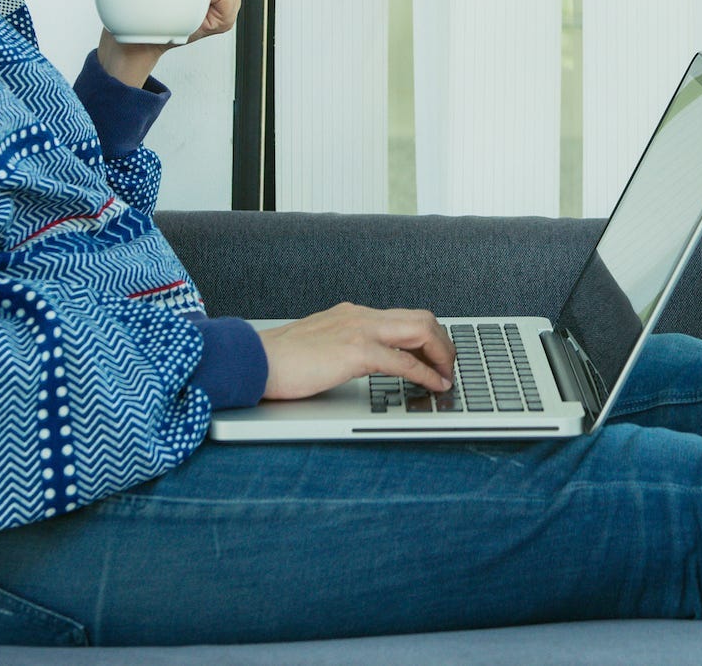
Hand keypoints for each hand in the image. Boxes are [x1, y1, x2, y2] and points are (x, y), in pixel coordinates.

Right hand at [254, 303, 456, 400]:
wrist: (253, 361)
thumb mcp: (319, 347)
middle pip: (421, 318)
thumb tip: (359, 363)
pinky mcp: (355, 352)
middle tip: (449, 367)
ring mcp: (358, 330)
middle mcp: (360, 316)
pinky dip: (426, 373)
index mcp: (351, 314)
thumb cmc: (278, 361)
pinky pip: (403, 361)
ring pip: (420, 330)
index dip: (428, 336)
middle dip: (443, 342)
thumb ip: (342, 347)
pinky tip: (434, 386)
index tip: (436, 356)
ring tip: (446, 376)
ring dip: (441, 354)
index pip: (403, 317)